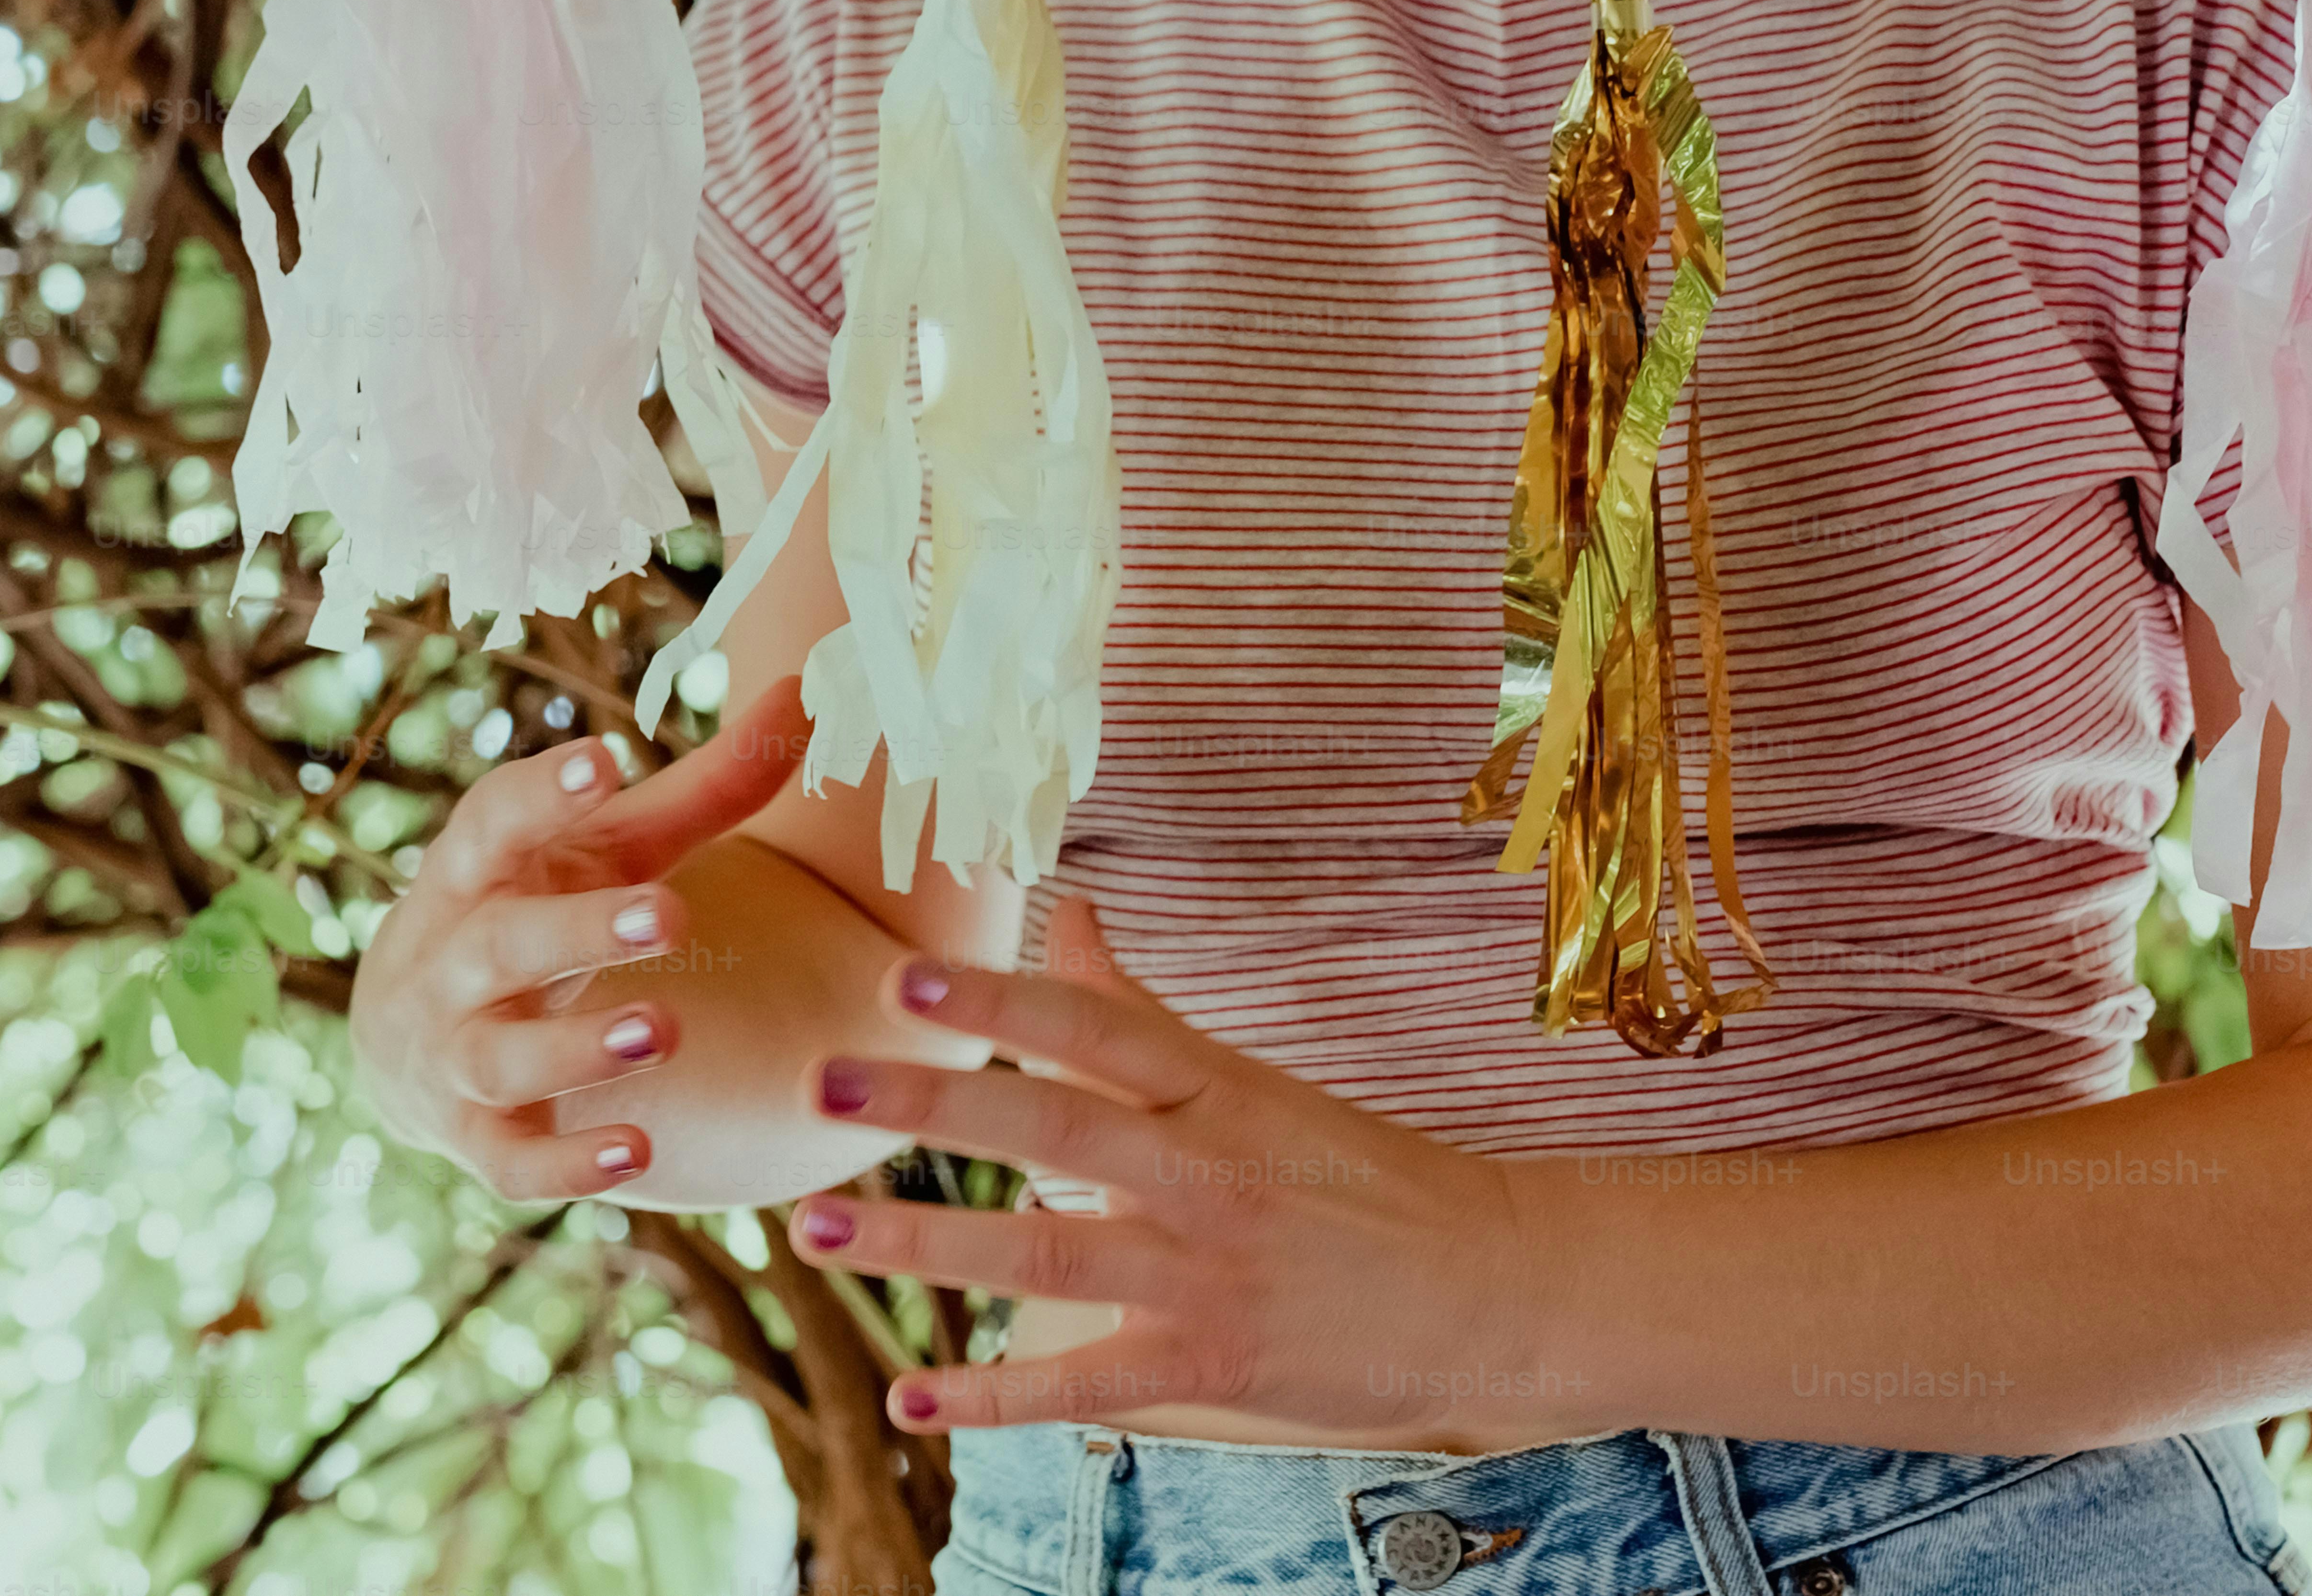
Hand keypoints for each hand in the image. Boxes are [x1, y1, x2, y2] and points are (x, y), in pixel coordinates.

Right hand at [350, 675, 806, 1200]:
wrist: (407, 1033)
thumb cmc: (533, 905)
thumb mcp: (608, 846)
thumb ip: (704, 787)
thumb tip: (805, 696)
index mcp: (477, 871)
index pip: (494, 821)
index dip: (541, 791)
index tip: (604, 756)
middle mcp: (451, 961)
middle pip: (502, 943)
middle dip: (579, 930)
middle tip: (670, 915)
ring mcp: (453, 1055)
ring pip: (502, 1058)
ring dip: (578, 1049)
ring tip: (669, 1028)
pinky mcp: (473, 1137)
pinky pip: (510, 1163)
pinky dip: (566, 1165)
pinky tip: (638, 1155)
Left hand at [777, 894, 1567, 1445]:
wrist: (1493, 1287)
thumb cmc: (1360, 1177)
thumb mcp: (1252, 1081)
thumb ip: (1137, 1011)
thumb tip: (1064, 914)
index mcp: (1216, 1092)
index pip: (1093, 1029)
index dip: (1001, 1000)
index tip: (906, 975)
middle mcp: (1203, 1174)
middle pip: (1052, 1128)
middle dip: (931, 1105)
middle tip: (823, 1082)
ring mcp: (1206, 1274)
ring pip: (1046, 1253)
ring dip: (924, 1244)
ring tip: (819, 1228)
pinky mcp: (1211, 1367)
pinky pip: (1084, 1382)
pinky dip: (992, 1396)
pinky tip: (909, 1395)